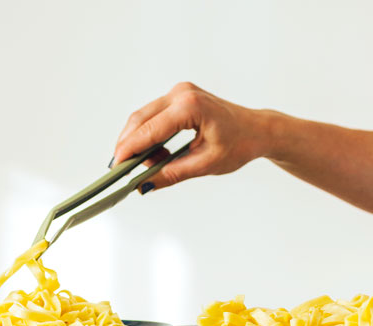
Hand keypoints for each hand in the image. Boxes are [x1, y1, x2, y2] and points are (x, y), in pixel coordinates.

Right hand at [111, 82, 268, 190]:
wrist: (256, 130)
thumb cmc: (239, 144)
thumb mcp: (205, 164)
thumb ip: (172, 174)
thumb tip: (145, 184)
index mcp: (190, 107)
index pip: (150, 130)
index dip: (130, 150)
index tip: (116, 168)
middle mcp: (181, 93)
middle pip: (140, 119)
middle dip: (127, 145)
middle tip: (120, 170)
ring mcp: (179, 92)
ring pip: (144, 117)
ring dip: (137, 141)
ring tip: (144, 166)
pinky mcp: (178, 97)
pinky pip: (154, 116)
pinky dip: (148, 135)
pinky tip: (155, 155)